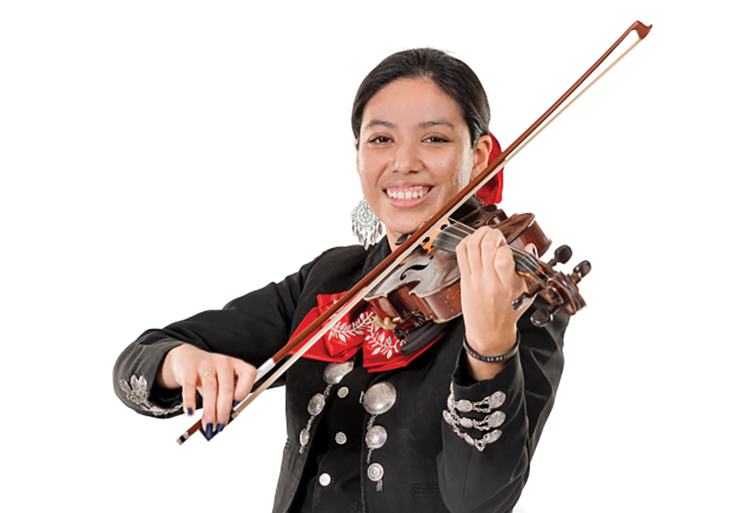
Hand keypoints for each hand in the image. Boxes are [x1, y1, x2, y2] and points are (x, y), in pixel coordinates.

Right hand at [157, 344, 256, 436]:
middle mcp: (224, 362)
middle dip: (224, 410)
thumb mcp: (223, 382)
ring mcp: (207, 363)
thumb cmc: (211, 374)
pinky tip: (190, 412)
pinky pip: (190, 386)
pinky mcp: (190, 368)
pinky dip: (190, 401)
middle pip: (227, 388)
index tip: (236, 406)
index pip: (249, 374)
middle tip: (220, 425)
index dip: (244, 391)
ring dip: (209, 410)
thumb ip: (226, 398)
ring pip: (210, 388)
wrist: (188, 358)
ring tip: (208, 424)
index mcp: (237, 365)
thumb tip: (222, 420)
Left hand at [456, 226, 535, 377]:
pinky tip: (475, 242)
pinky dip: (467, 240)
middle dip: (493, 234)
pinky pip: (460, 253)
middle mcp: (490, 281)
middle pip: (485, 246)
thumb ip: (528, 268)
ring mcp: (475, 279)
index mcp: (508, 285)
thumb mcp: (526, 292)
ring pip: (471, 246)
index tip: (508, 249)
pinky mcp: (464, 279)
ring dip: (480, 234)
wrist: (489, 331)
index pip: (503, 259)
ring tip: (487, 236)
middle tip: (498, 238)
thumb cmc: (509, 311)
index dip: (505, 247)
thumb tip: (530, 246)